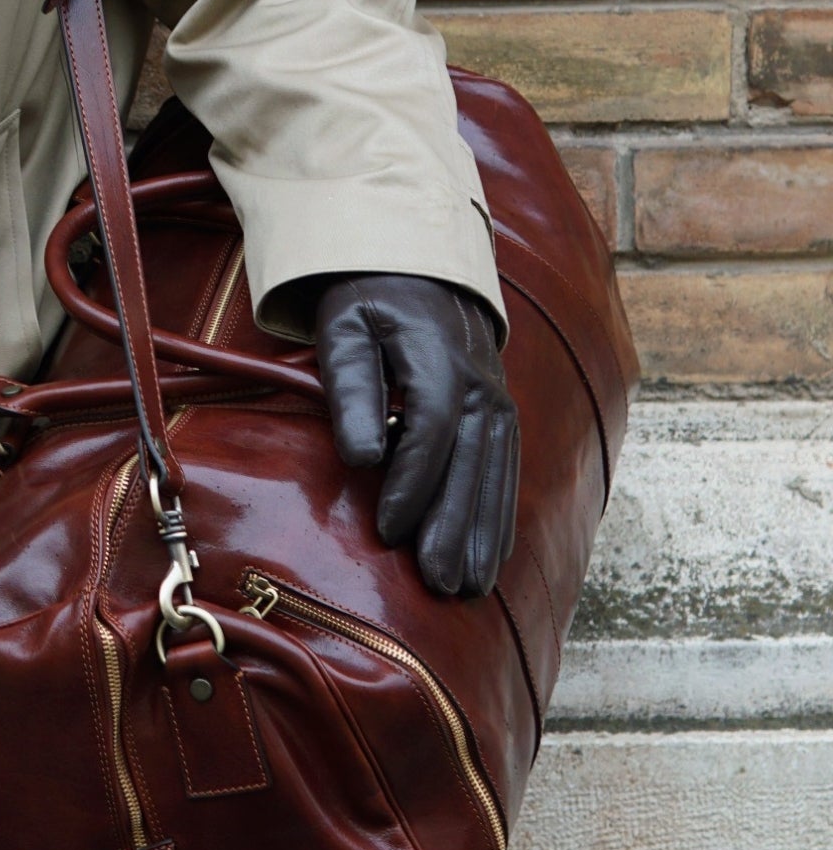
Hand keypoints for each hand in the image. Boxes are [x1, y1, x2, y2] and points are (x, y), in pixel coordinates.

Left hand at [313, 274, 518, 598]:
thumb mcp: (344, 329)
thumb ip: (351, 390)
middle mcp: (481, 383)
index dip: (411, 485)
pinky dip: (498, 516)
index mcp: (440, 359)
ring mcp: (497, 397)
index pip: (430, 432)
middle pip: (472, 464)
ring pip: (496, 474)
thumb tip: (362, 457)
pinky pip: (506, 470)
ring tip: (468, 587)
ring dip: (484, 534)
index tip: (388, 533)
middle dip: (454, 528)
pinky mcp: (500, 411)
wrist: (416, 262)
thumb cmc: (366, 300)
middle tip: (439, 584)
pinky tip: (490, 558)